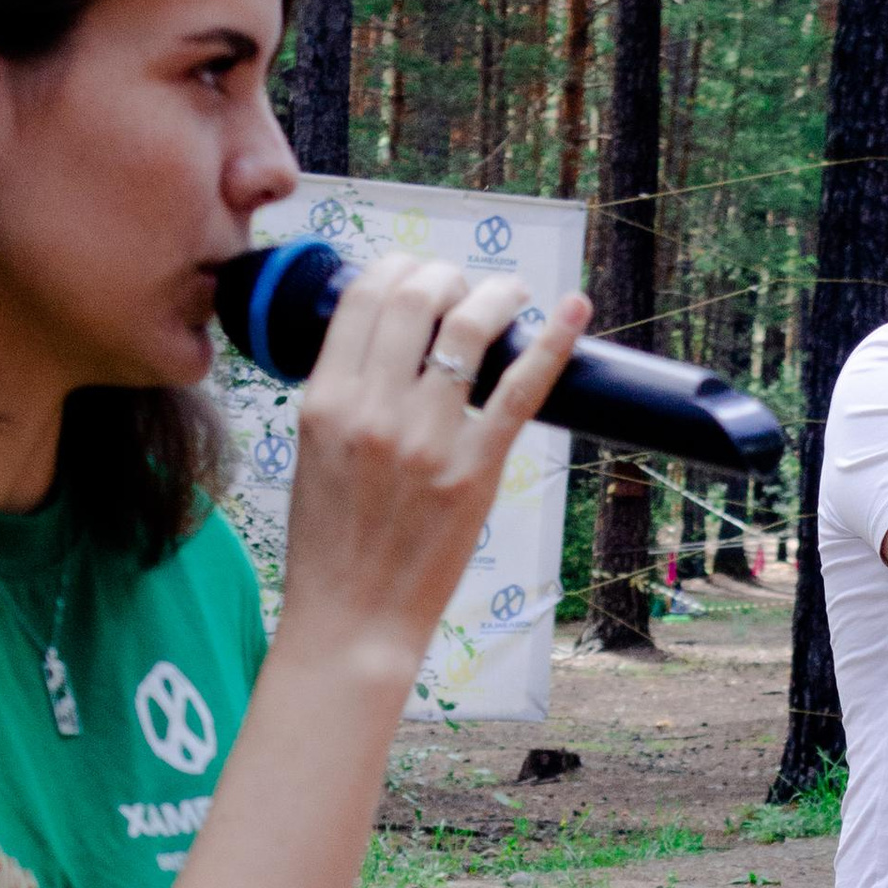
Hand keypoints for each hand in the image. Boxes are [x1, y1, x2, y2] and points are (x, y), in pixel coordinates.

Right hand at [275, 255, 587, 688]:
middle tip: (466, 287)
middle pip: (416, 297)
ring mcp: (427, 439)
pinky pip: (520, 390)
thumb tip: (386, 351)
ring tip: (511, 296)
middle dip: (448, 275)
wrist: (353, 619)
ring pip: (468, 329)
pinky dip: (553, 342)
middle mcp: (373, 410)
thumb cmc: (331, 545)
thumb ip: (343, 400)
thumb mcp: (313, 456)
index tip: (421, 274)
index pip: (365, 298)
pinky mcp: (475, 470)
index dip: (399, 268)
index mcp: (325, 401)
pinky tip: (574, 309)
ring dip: (496, 295)